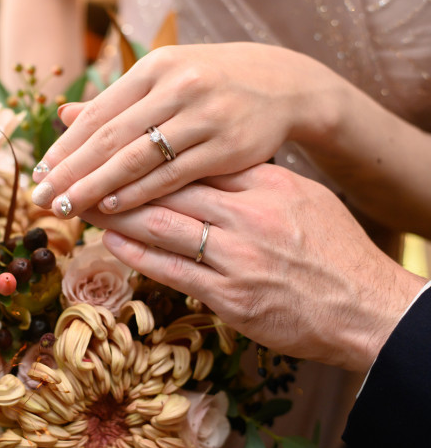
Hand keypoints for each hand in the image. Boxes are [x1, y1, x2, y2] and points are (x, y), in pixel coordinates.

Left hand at [31, 43, 340, 217]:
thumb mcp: (164, 81)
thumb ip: (116, 102)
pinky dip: (139, 192)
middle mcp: (175, 86)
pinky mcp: (226, 145)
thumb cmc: (211, 85)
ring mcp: (203, 115)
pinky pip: (172, 174)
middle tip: (42, 198)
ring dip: (96, 185)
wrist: (283, 84)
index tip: (40, 174)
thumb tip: (63, 115)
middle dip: (71, 170)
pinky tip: (113, 207)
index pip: (97, 113)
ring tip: (67, 207)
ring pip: (137, 156)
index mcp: (154, 68)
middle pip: (110, 136)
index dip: (65, 146)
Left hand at [81, 164, 426, 371]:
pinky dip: (137, 255)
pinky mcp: (229, 295)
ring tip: (84, 203)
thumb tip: (210, 165)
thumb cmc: (332, 249)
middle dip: (120, 178)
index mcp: (267, 184)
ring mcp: (237, 256)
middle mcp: (248, 215)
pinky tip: (111, 242)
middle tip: (82, 171)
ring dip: (117, 215)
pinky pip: (172, 270)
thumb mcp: (301, 197)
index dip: (149, 151)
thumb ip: (255, 180)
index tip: (115, 140)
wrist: (364, 306)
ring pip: (162, 226)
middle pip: (170, 188)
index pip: (197, 160)